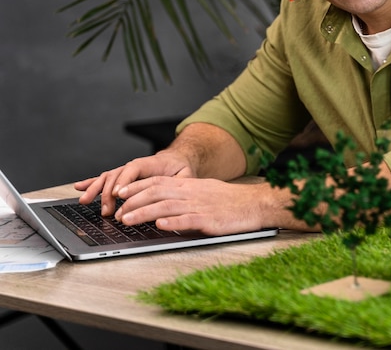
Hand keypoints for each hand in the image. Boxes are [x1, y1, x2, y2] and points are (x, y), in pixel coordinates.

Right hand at [74, 150, 194, 216]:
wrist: (177, 159)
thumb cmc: (181, 169)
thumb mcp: (186, 176)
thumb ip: (180, 184)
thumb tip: (174, 195)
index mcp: (151, 163)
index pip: (134, 169)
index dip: (125, 181)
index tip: (119, 194)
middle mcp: (135, 166)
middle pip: (118, 175)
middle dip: (109, 193)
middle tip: (107, 211)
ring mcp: (127, 172)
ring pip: (108, 177)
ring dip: (96, 189)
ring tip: (85, 201)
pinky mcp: (122, 178)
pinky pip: (105, 179)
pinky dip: (92, 183)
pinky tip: (79, 188)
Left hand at [111, 176, 274, 234]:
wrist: (255, 203)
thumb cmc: (231, 200)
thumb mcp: (205, 191)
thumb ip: (185, 195)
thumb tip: (164, 204)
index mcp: (189, 185)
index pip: (157, 182)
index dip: (137, 186)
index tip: (120, 192)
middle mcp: (191, 193)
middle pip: (157, 193)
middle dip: (134, 201)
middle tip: (116, 210)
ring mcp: (200, 206)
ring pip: (167, 207)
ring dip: (144, 213)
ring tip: (127, 220)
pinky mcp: (210, 220)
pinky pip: (188, 220)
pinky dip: (173, 223)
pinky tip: (160, 226)